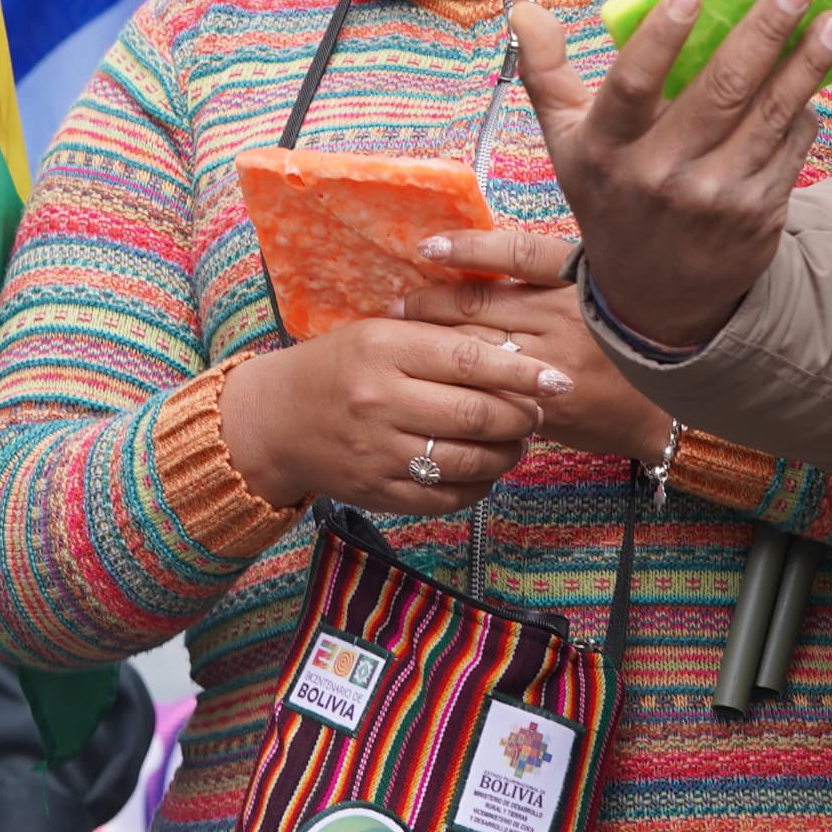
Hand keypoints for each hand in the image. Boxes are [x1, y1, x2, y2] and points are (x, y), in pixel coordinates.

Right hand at [216, 318, 566, 515]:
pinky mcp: (377, 492)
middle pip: (475, 415)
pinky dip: (477, 485)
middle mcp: (380, 401)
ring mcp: (377, 451)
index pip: (469, 361)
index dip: (521, 372)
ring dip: (507, 454)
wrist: (274, 421)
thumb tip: (514, 348)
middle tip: (540, 412)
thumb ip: (439, 337)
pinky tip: (485, 470)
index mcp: (384, 349)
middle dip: (522, 416)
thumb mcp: (379, 333)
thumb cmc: (338, 368)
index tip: (557, 379)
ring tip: (517, 441)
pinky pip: (445, 497)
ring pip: (467, 461)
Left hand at [399, 231, 674, 460]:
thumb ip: (552, 279)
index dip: (470, 248)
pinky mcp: (546, 404)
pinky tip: (430, 377)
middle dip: (431, 303)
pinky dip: (454, 381)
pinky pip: (487, 388)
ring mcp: (555, 361)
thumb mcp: (599, 294)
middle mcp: (568, 315)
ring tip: (402, 337)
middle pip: (481, 303)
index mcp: (582, 279)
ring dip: (432, 341)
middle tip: (397, 304)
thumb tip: (480, 266)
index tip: (428, 247)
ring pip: (475, 346)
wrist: (665, 409)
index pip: (518, 253)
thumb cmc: (624, 345)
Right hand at [509, 0, 831, 353]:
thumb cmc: (612, 200)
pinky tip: (819, 71)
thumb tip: (524, 11)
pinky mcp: (759, 212)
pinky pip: (792, 146)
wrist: (656, 298)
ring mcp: (716, 196)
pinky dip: (806, 106)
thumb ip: (545, 75)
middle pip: (719, 91)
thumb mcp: (566, 146)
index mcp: (607, 150)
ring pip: (769, 115)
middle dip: (763, 32)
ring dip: (806, 63)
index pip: (631, 87)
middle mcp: (660, 176)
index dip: (661, 39)